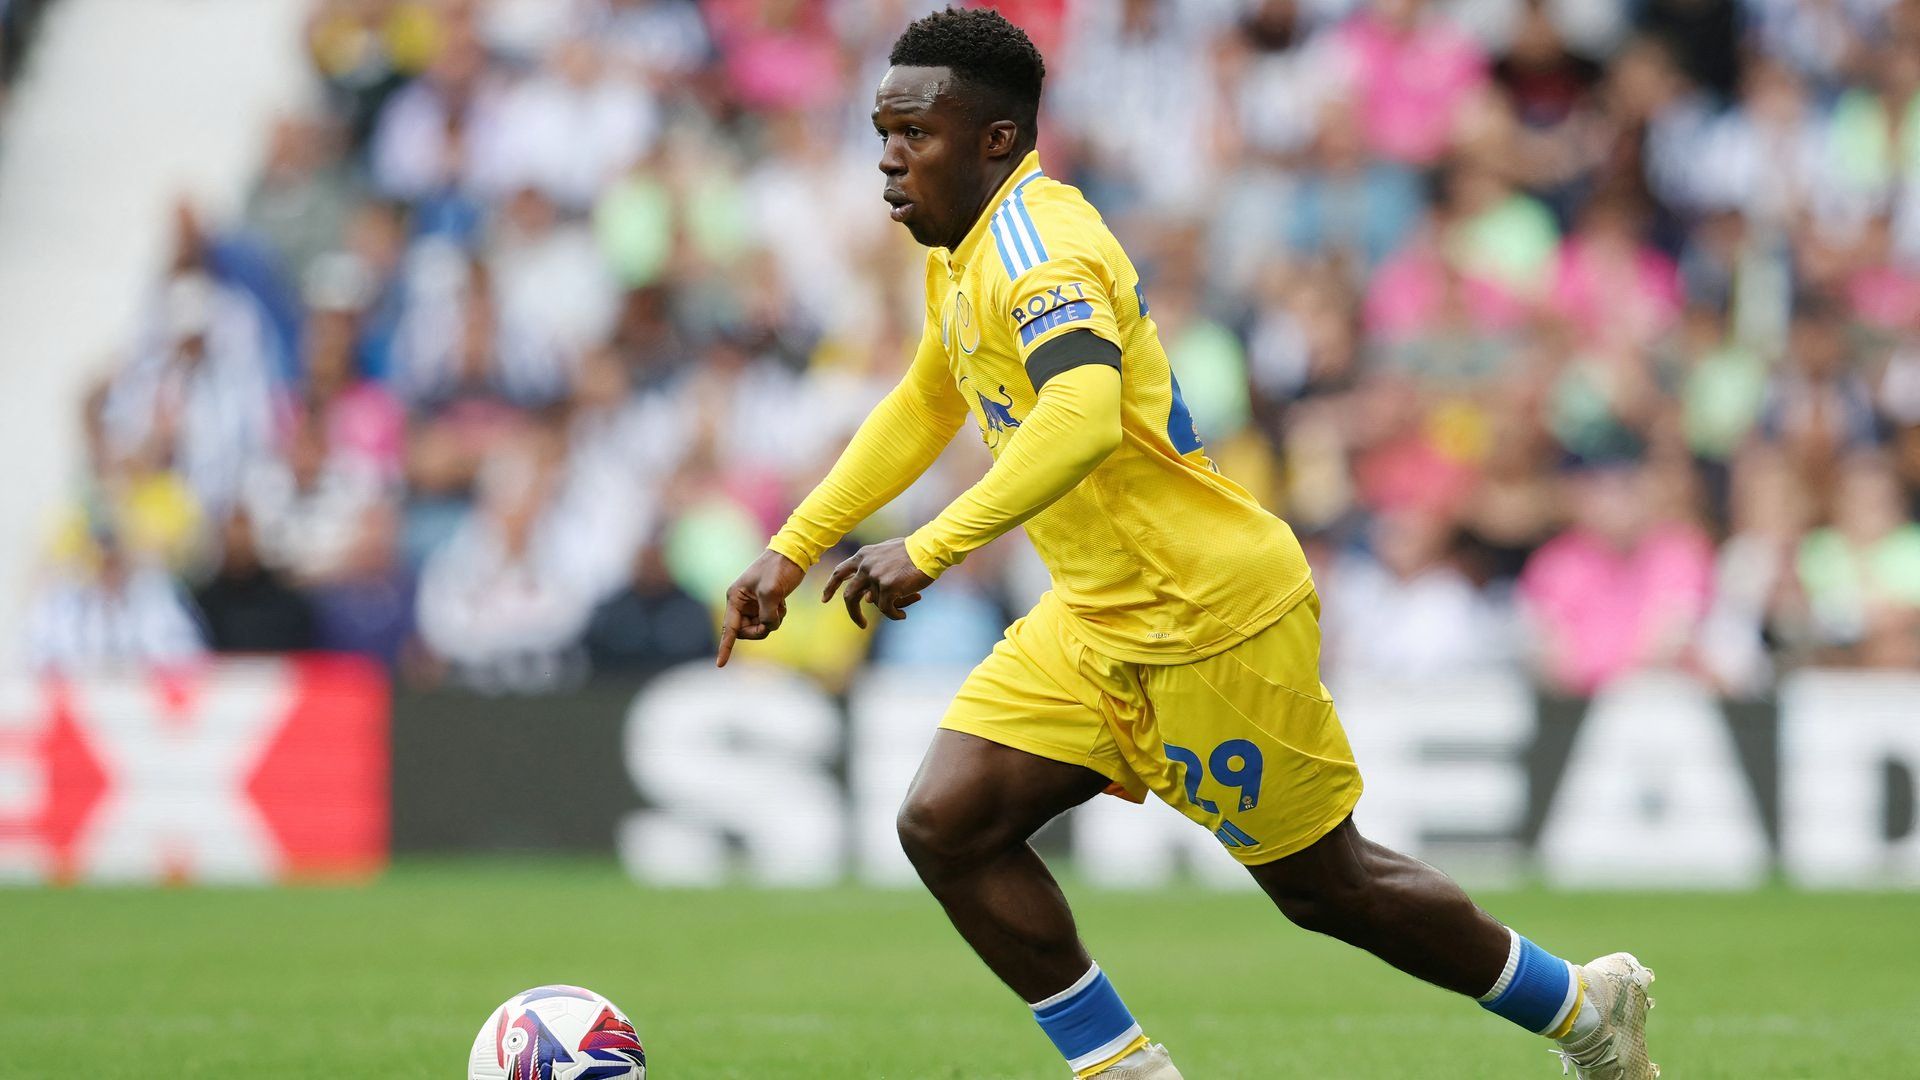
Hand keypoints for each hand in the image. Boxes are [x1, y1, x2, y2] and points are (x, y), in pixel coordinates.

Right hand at [717, 549, 807, 666]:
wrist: (792, 555)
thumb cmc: (777, 569)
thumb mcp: (771, 592)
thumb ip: (767, 614)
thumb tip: (768, 627)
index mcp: (735, 598)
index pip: (729, 629)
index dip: (725, 648)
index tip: (720, 665)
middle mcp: (741, 603)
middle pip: (747, 632)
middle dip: (761, 628)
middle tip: (774, 618)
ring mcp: (753, 605)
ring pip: (761, 627)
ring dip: (773, 621)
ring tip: (780, 604)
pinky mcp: (765, 604)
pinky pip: (770, 621)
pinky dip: (779, 616)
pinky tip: (783, 603)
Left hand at [821, 538, 933, 628]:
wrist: (929, 549)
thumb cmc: (913, 553)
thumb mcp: (887, 557)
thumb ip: (874, 573)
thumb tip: (868, 599)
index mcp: (863, 555)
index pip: (840, 572)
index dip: (830, 586)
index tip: (824, 599)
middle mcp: (865, 565)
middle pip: (849, 594)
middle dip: (852, 612)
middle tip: (860, 624)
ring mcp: (875, 576)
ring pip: (875, 603)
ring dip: (889, 608)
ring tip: (903, 609)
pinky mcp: (887, 587)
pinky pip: (886, 609)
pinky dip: (894, 615)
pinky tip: (902, 615)